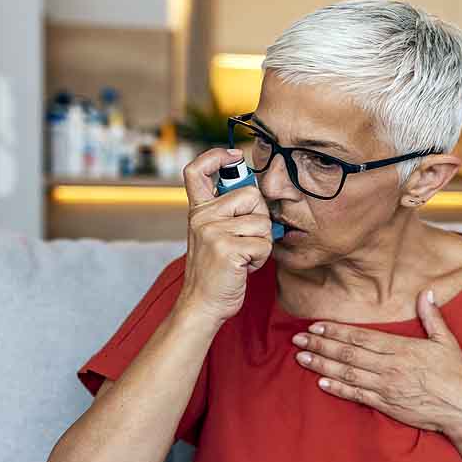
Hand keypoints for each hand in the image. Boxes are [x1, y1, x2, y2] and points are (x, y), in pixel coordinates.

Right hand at [179, 148, 273, 325]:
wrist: (202, 305)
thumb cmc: (216, 273)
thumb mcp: (214, 235)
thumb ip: (227, 213)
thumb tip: (256, 193)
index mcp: (198, 211)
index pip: (196, 170)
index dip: (215, 156)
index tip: (235, 156)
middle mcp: (202, 217)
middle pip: (252, 195)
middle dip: (260, 219)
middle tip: (245, 241)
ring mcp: (213, 231)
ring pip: (263, 222)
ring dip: (262, 243)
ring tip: (243, 256)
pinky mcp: (227, 248)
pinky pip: (264, 244)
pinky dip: (261, 259)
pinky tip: (244, 267)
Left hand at [290, 288, 461, 438]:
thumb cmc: (455, 375)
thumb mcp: (446, 341)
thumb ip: (432, 317)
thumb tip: (426, 292)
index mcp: (401, 348)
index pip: (361, 337)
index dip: (336, 330)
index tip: (316, 325)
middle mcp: (389, 366)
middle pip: (348, 353)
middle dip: (321, 344)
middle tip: (298, 339)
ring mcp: (385, 387)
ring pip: (347, 373)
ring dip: (322, 364)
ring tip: (301, 357)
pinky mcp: (386, 404)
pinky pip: (357, 395)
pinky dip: (337, 388)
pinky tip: (321, 381)